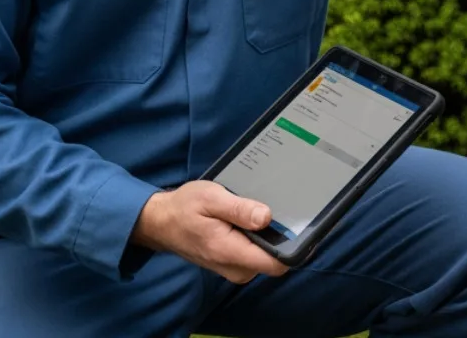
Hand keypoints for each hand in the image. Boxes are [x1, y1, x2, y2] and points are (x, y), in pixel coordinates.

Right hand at [130, 181, 287, 283]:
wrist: (160, 222)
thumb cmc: (185, 207)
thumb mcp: (211, 198)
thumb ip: (239, 209)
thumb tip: (266, 217)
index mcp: (230, 251)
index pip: (276, 264)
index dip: (295, 248)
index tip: (305, 225)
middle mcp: (234, 267)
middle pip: (274, 261)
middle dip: (282, 238)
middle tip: (283, 208)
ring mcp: (232, 268)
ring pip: (265, 258)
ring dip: (269, 238)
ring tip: (263, 210)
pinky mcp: (231, 263)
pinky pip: (254, 255)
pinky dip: (258, 239)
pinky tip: (253, 219)